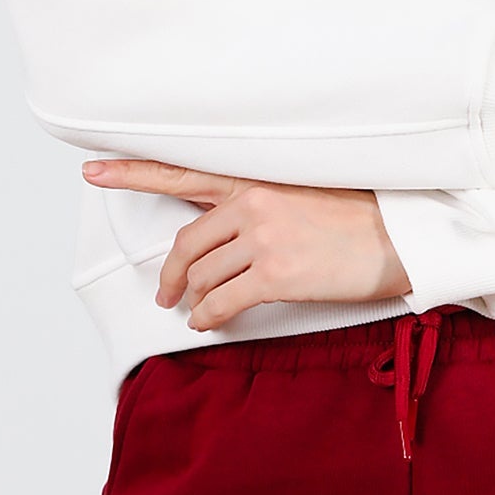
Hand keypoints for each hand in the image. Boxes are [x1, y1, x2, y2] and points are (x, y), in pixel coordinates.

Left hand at [81, 161, 410, 328]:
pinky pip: (221, 304)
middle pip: (187, 243)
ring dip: (195, 299)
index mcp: (258, 177)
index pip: (182, 171)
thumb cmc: (360, 216)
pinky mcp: (275, 275)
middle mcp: (254, 203)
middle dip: (171, 274)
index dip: (132, 172)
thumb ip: (260, 201)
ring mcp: (263, 239)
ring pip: (202, 276)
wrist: (402, 236)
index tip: (92, 169)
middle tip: (165, 292)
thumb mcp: (305, 190)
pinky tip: (211, 324)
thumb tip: (222, 229)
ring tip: (200, 310)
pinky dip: (208, 319)